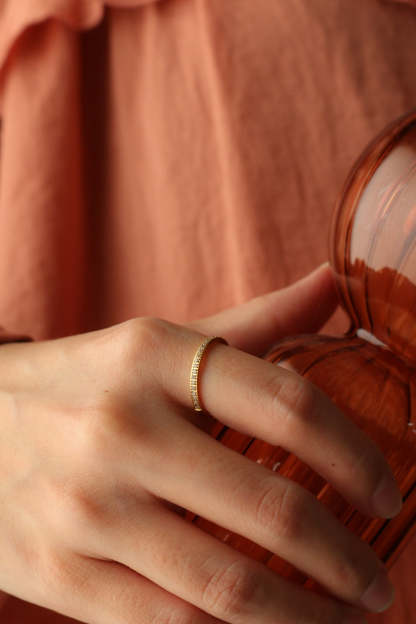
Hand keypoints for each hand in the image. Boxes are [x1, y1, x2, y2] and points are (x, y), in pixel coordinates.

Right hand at [0, 264, 399, 623]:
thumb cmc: (85, 383)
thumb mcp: (157, 340)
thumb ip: (254, 319)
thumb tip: (332, 284)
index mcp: (152, 355)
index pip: (286, 402)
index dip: (355, 456)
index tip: (388, 493)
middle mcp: (120, 427)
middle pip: (270, 508)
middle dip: (347, 559)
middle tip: (379, 582)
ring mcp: (87, 507)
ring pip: (230, 589)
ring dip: (309, 619)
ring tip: (346, 620)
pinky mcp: (60, 574)